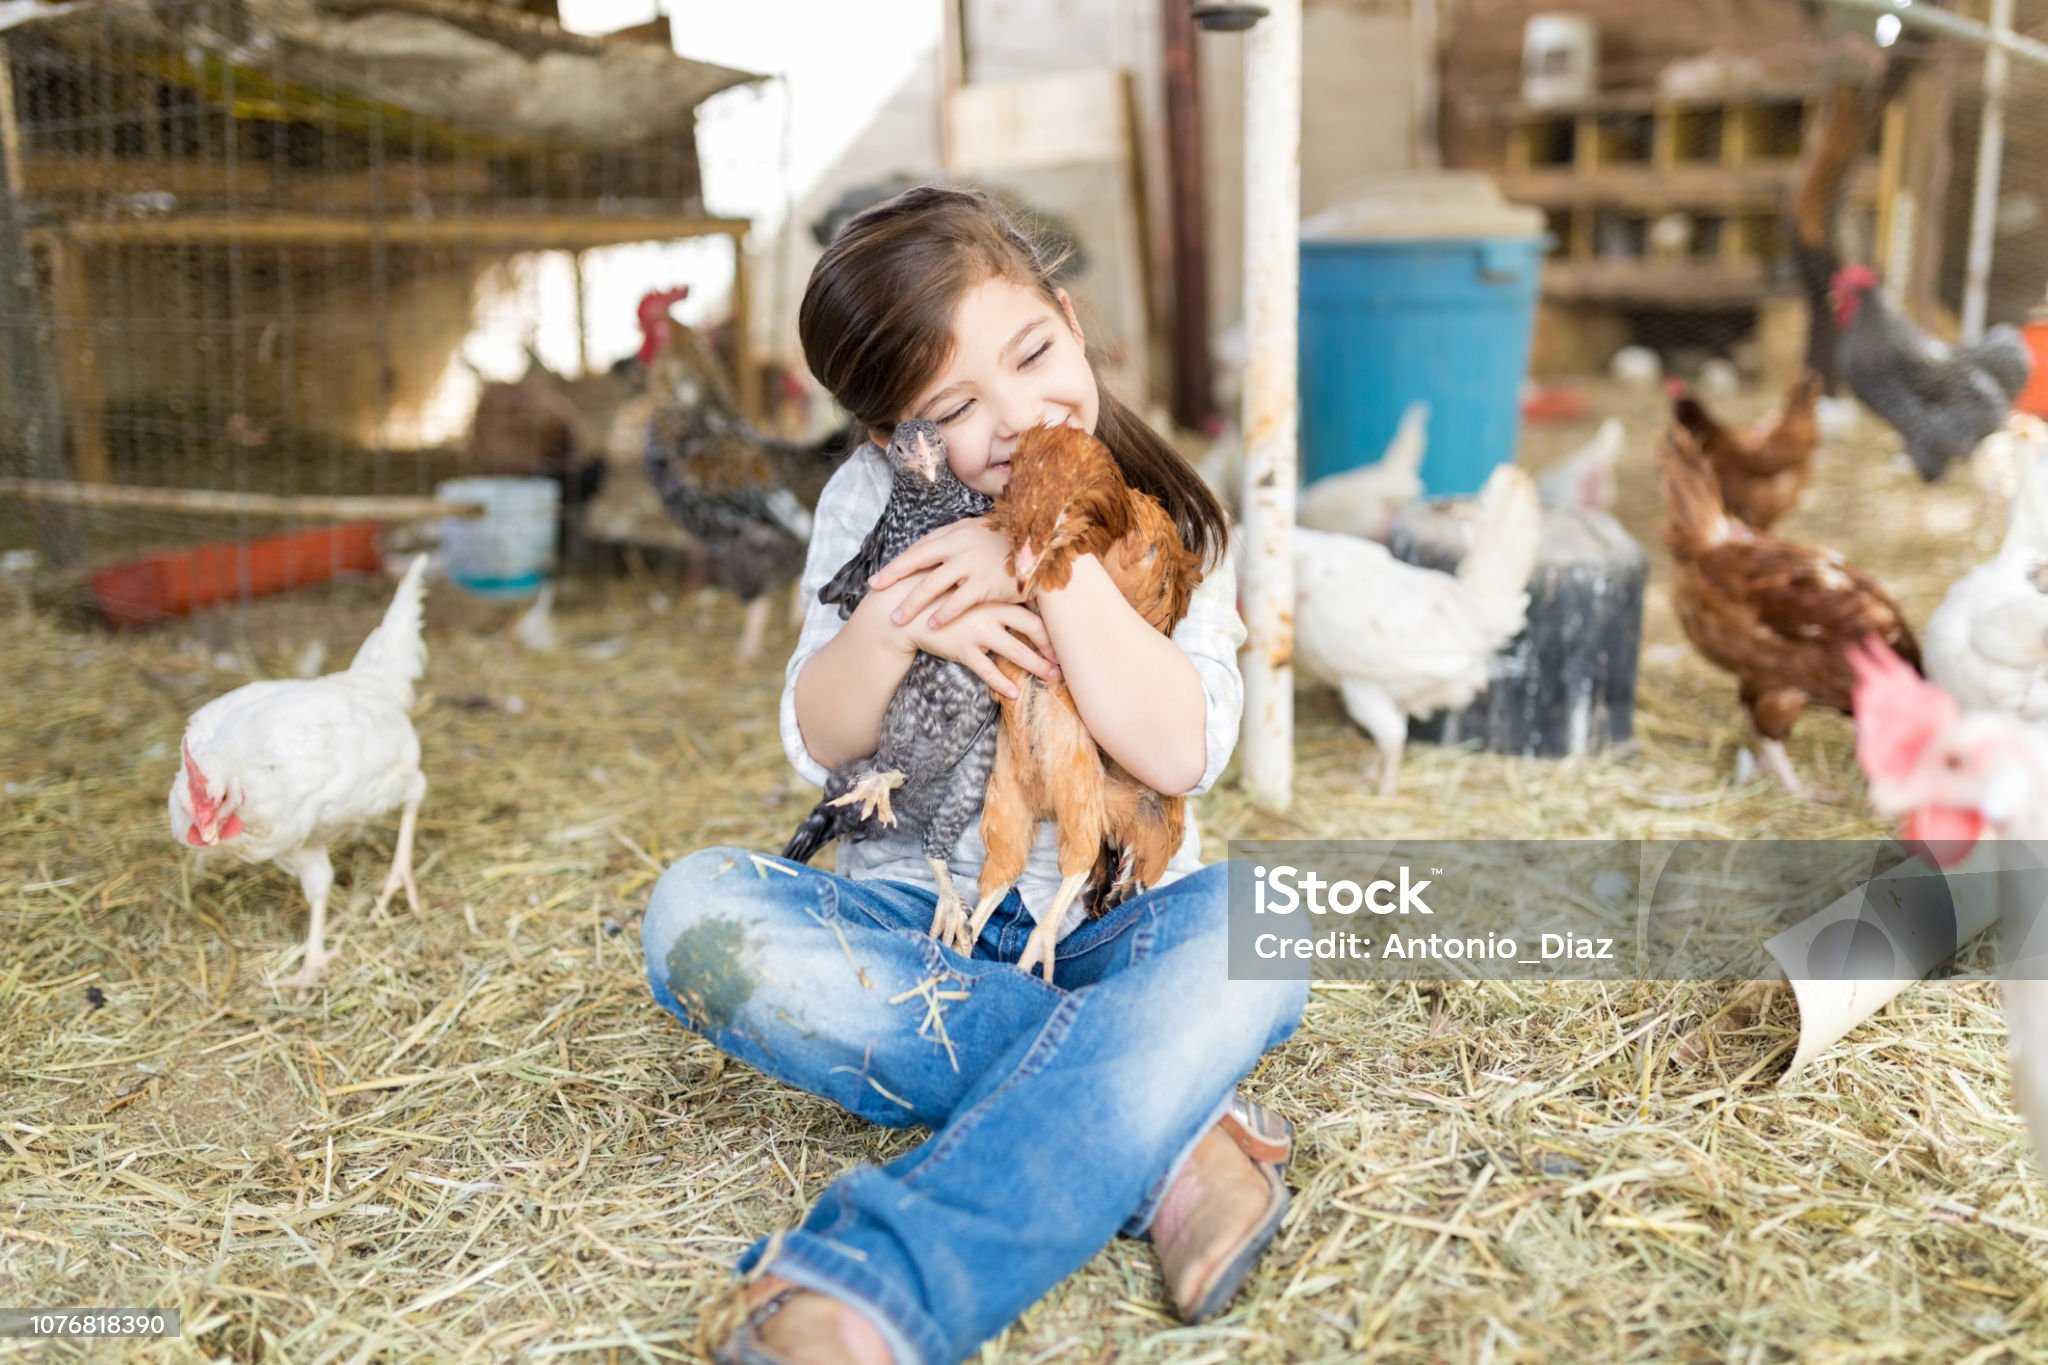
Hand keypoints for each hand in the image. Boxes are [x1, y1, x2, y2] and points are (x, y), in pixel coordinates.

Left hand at [869, 517, 1024, 629]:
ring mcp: (971, 564)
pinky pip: (959, 601)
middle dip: (894, 578)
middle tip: (875, 592)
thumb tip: (937, 546)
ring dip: (912, 603)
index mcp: (957, 532)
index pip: (919, 548)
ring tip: (896, 619)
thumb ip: (959, 538)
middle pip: (918, 562)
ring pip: (933, 585)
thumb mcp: (982, 530)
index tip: (879, 578)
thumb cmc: (1013, 541)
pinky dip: (944, 613)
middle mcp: (959, 545)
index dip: (898, 564)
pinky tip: (931, 624)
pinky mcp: (986, 583)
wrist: (1044, 545)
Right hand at [896, 597, 1059, 700]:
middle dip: (1052, 646)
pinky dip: (1002, 684)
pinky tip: (1014, 693)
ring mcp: (978, 630)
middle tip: (1066, 660)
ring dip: (1037, 666)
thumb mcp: (964, 586)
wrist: (902, 609)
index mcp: (995, 593)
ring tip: (1052, 678)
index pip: (1033, 606)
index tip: (1067, 634)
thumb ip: (989, 588)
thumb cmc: (936, 596)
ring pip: (1017, 651)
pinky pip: (988, 671)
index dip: (1053, 623)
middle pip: (1033, 629)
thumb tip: (1013, 591)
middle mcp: (992, 610)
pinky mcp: (963, 648)